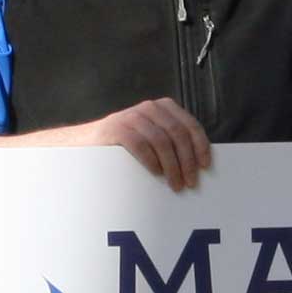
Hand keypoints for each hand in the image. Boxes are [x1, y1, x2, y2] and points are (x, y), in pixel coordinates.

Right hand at [84, 97, 211, 190]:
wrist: (86, 142)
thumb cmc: (124, 144)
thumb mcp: (151, 135)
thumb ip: (171, 140)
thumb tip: (197, 163)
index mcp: (162, 108)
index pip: (190, 125)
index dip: (200, 146)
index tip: (205, 165)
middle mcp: (149, 108)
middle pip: (178, 134)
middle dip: (187, 160)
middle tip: (190, 181)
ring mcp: (132, 117)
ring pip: (162, 141)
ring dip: (172, 166)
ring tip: (174, 183)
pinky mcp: (117, 128)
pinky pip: (140, 145)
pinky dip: (151, 161)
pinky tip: (156, 173)